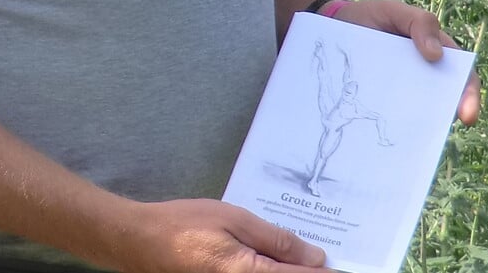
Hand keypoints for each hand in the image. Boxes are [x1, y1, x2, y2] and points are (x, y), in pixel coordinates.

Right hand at [106, 198, 330, 272]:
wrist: (140, 242)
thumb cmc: (183, 225)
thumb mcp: (233, 219)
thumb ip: (276, 240)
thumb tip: (315, 257)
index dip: (327, 272)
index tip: (348, 265)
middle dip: (309, 271)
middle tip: (327, 259)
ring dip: (290, 269)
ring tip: (305, 257)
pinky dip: (271, 269)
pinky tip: (277, 259)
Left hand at [332, 0, 481, 124]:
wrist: (337, 25)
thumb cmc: (373, 17)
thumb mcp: (395, 10)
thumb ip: (420, 22)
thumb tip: (437, 55)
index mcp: (437, 53)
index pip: (462, 76)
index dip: (469, 94)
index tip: (467, 115)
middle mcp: (424, 76)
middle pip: (443, 100)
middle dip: (446, 116)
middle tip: (442, 128)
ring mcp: (401, 91)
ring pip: (417, 113)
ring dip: (419, 124)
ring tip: (414, 136)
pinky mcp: (380, 101)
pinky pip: (389, 117)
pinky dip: (391, 127)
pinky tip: (385, 136)